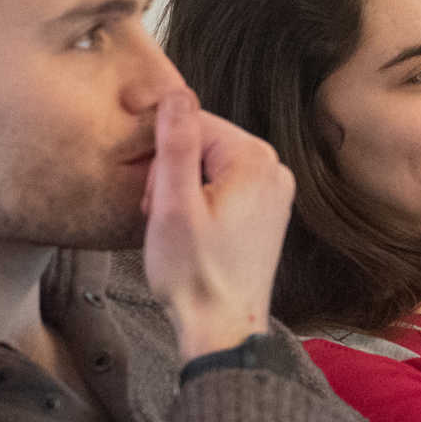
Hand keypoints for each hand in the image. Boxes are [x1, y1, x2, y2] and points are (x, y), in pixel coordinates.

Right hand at [143, 89, 296, 363]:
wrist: (221, 328)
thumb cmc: (194, 273)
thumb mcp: (173, 204)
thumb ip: (175, 144)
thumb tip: (176, 93)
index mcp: (254, 159)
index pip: (192, 122)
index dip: (158, 147)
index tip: (146, 184)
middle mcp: (273, 169)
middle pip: (202, 143)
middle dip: (170, 171)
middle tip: (158, 212)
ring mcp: (274, 191)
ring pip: (209, 165)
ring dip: (181, 188)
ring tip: (172, 226)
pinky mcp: (266, 212)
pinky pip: (223, 186)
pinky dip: (199, 201)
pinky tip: (189, 231)